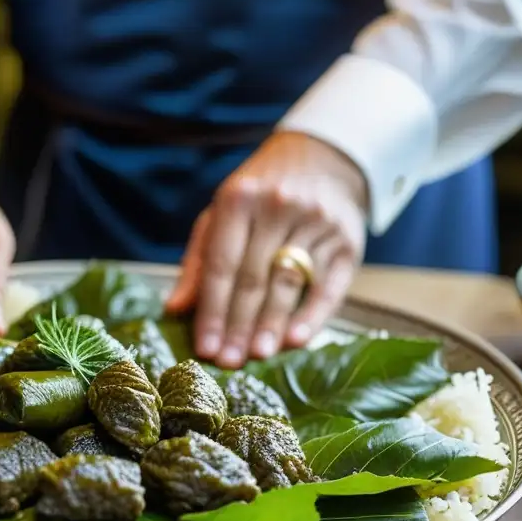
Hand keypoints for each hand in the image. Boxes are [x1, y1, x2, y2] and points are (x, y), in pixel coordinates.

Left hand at [166, 131, 368, 367]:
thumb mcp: (221, 216)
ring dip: (271, 324)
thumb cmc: (258, 197)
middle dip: (239, 324)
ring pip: (288, 282)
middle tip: (228, 362)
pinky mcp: (347, 240)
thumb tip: (174, 309)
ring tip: (257, 355)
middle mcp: (278, 206)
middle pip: (253, 277)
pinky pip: (328, 285)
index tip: (205, 347)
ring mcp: (316, 221)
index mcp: (239, 199)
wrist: (322, 159)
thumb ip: (198, 262)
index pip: (220, 265)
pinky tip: (296, 340)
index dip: (211, 310)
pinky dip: (313, 315)